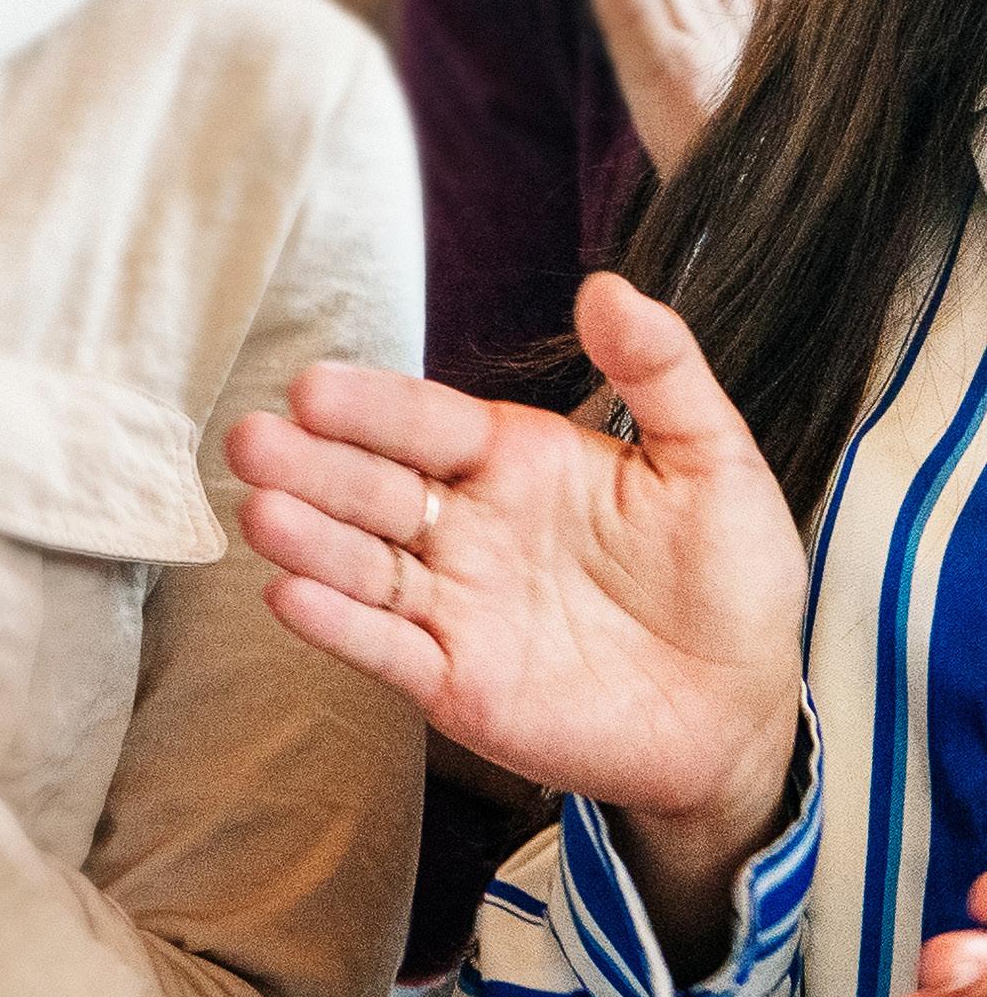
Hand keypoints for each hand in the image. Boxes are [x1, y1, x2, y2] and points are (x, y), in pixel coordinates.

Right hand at [226, 275, 805, 960]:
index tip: (313, 387)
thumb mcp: (714, 462)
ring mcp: (452, 603)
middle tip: (253, 442)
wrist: (743, 709)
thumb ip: (660, 374)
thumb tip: (609, 288)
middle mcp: (463, 525)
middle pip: (371, 488)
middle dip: (311, 465)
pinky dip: (337, 625)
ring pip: (363, 564)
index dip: (369, 407)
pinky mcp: (453, 680)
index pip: (423, 422)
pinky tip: (290, 595)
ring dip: (308, 539)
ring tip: (262, 515)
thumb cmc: (727, 578)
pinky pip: (385, 648)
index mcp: (510, 459)